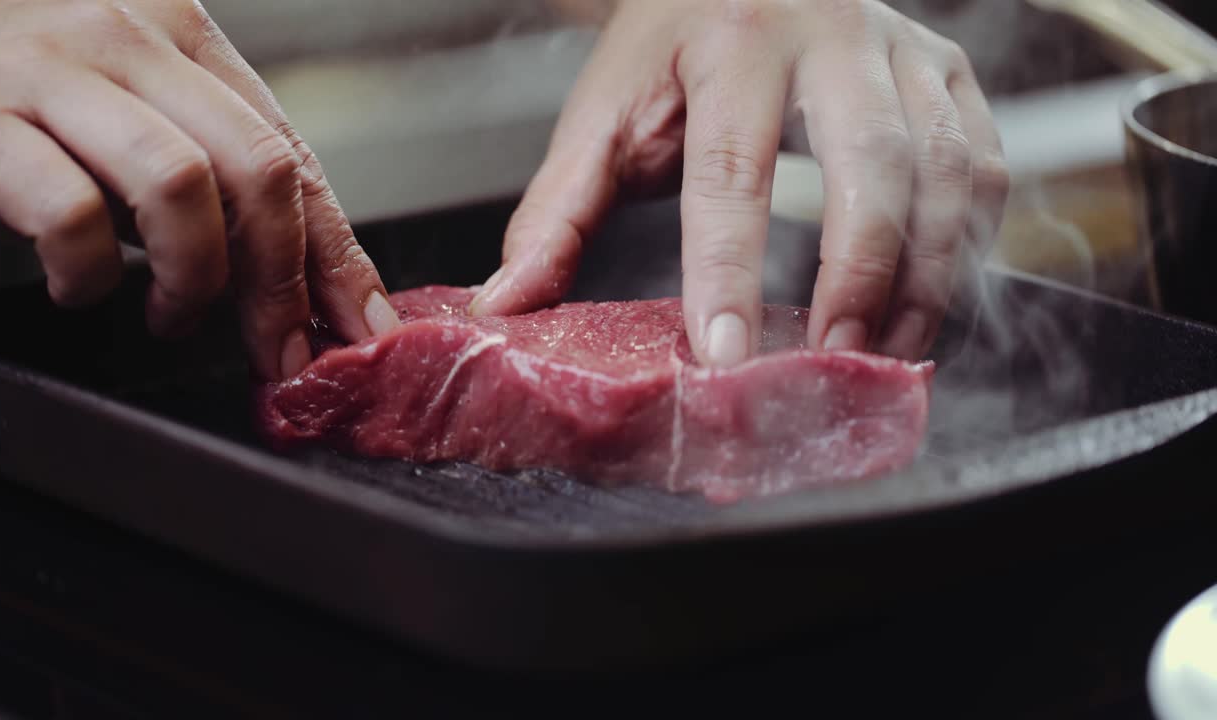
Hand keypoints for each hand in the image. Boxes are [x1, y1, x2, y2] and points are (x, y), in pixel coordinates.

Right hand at [0, 0, 398, 380]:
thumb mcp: (128, 117)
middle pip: (256, 169)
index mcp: (179, 36)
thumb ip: (204, 173)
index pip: (289, 153)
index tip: (360, 325)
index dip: (335, 253)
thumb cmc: (13, 98)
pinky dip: (90, 274)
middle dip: (282, 282)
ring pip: (180, 185)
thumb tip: (294, 280)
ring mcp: (48, 72)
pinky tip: (78, 287)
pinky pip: (70, 213)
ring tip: (174, 316)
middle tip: (275, 346)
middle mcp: (124, 38)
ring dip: (194, 279)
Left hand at [470, 0, 1008, 364]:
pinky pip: (983, 163)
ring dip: (925, 277)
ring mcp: (902, 49)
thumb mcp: (605, 113)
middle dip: (859, 277)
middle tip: (832, 361)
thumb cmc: (669, 45)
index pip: (732, 170)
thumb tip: (506, 304)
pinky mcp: (948, 70)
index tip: (723, 355)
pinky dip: (968, 243)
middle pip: (872, 167)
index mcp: (732, 41)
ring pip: (946, 171)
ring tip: (882, 353)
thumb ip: (558, 211)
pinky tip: (929, 298)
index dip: (728, 272)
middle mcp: (832, 33)